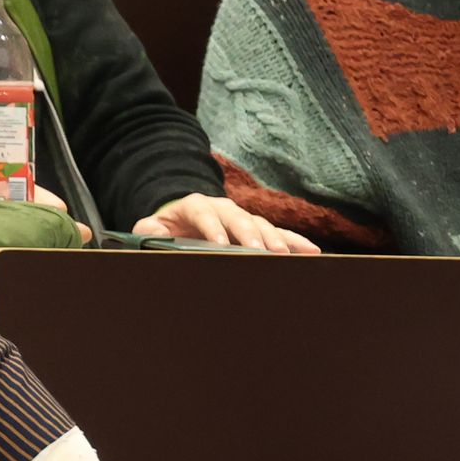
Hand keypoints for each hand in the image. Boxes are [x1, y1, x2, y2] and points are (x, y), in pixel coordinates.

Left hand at [132, 194, 320, 253]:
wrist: (180, 218)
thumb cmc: (166, 227)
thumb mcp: (151, 227)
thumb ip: (148, 230)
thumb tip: (152, 235)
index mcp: (194, 205)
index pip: (203, 212)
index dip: (211, 226)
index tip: (220, 243)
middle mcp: (222, 208)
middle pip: (238, 218)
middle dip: (250, 234)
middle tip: (262, 251)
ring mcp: (242, 217)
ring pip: (261, 225)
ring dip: (274, 240)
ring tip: (285, 256)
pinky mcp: (257, 229)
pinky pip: (279, 234)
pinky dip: (294, 242)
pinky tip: (311, 252)